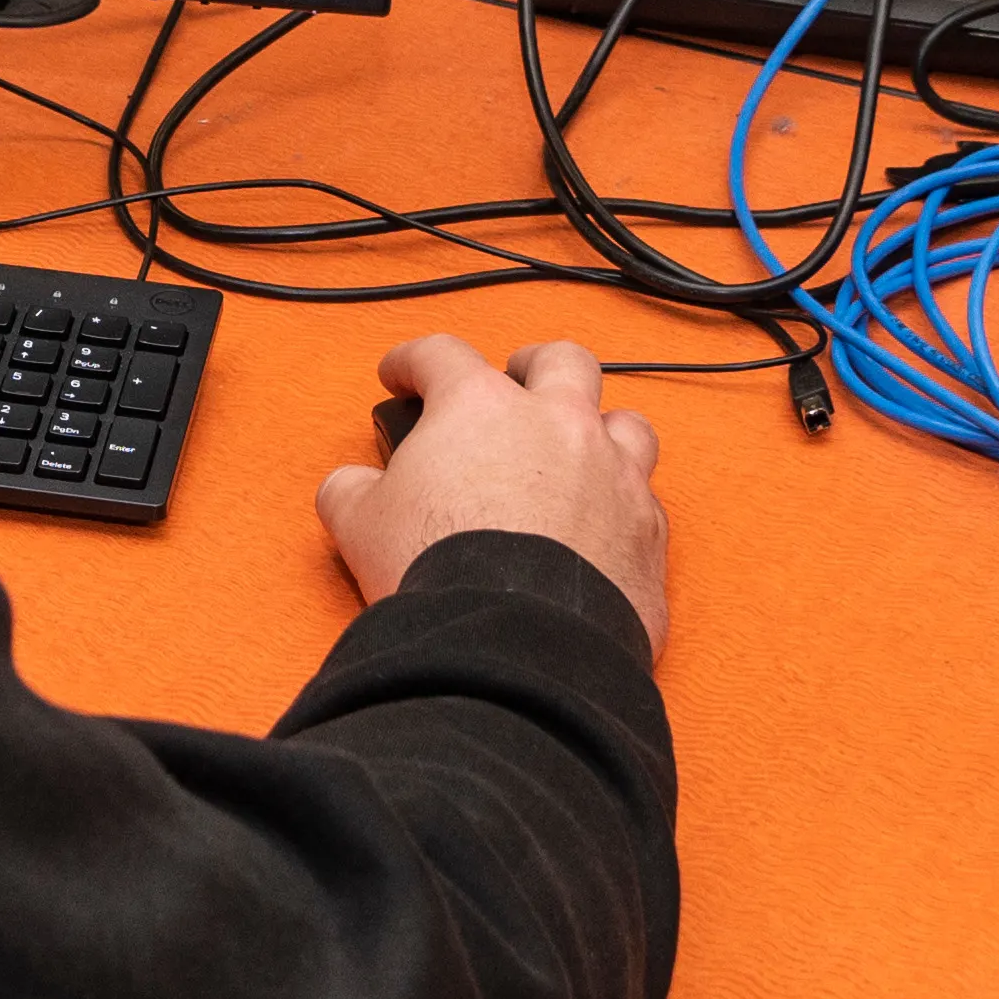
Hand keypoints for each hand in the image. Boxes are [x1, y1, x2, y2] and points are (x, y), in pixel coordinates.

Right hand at [313, 336, 666, 650]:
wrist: (513, 643)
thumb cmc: (438, 572)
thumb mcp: (360, 523)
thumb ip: (351, 490)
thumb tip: (351, 487)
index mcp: (482, 408)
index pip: (441, 356)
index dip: (413, 361)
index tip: (400, 374)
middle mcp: (558, 425)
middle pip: (560, 361)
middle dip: (534, 365)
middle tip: (513, 383)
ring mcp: (614, 474)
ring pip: (626, 424)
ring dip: (601, 430)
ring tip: (579, 450)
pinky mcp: (646, 533)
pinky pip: (645, 503)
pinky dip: (622, 507)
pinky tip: (602, 527)